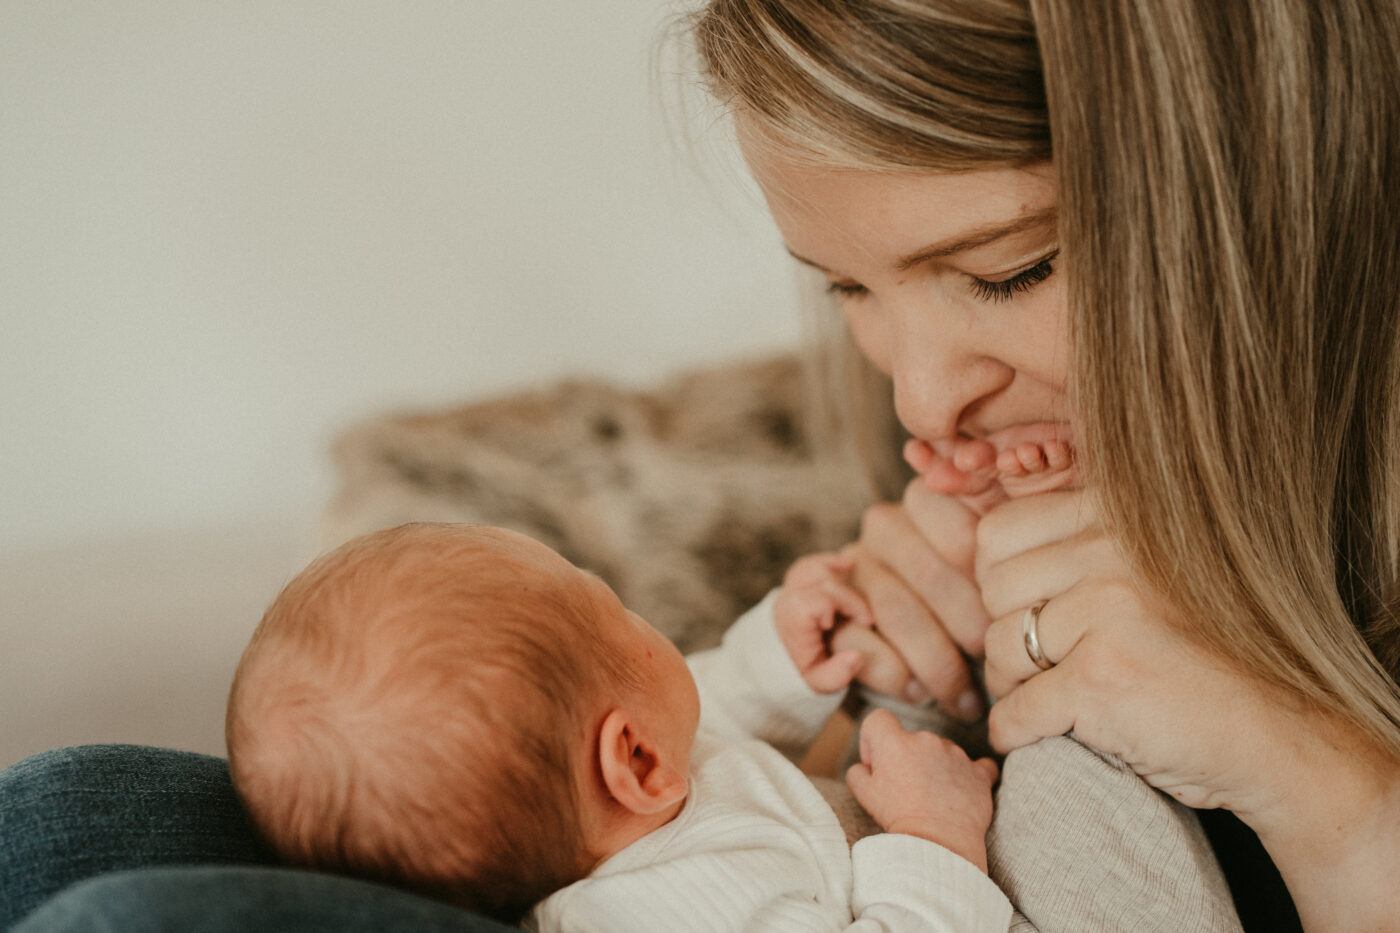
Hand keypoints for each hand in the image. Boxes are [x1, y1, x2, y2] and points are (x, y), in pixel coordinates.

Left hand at [772, 552, 870, 692]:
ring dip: (838, 574)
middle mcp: (788, 599)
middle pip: (823, 580)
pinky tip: (849, 565)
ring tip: (859, 589)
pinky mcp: (794, 585)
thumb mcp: (819, 682)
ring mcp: (789, 590)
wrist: (775, 664)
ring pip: (814, 567)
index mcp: (794, 619)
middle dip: (850, 595)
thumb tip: (857, 657)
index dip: (848, 605)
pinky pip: (808, 565)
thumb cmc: (802, 672)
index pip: (821, 599)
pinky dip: (828, 562)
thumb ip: (837, 674)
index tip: (864, 623)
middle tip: (866, 618)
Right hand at [827, 476, 989, 720]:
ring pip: (895, 613)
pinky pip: (855, 641)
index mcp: (925, 502)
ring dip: (935, 664)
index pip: (964, 532)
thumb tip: (998, 471)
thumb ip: (1002, 516)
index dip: (990, 581)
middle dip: (969, 630)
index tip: (1010, 617)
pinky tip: (916, 691)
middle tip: (995, 669)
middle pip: (931, 577)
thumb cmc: (960, 593)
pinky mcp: (815, 610)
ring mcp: (848, 565)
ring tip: (964, 698)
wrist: (886, 625)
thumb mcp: (991, 555)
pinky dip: (890, 673)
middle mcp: (882, 527)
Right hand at [845, 708, 998, 870]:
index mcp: (895, 743)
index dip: (873, 740)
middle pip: (912, 739)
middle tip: (906, 792)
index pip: (879, 719)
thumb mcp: (864, 795)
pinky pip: (976, 766)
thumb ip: (858, 772)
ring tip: (933, 801)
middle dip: (907, 759)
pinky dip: (968, 776)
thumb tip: (865, 767)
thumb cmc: (899, 818)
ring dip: (936, 768)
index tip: (878, 764)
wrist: (939, 844)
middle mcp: (927, 740)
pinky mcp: (978, 772)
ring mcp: (956, 754)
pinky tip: (962, 792)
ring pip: (941, 752)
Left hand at [977, 489, 1293, 812]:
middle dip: (1001, 635)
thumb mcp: (1143, 573)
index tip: (1027, 613)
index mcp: (1117, 517)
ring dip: (1011, 687)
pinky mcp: (1100, 679)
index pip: (997, 533)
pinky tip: (1045, 734)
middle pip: (991, 591)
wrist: (1280, 734)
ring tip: (1052, 700)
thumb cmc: (1202, 655)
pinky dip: (1017, 733)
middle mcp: (1111, 553)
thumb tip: (974, 548)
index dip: (998, 582)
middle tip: (1037, 667)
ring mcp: (1107, 613)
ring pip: (996, 648)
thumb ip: (1075, 547)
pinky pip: (1013, 709)